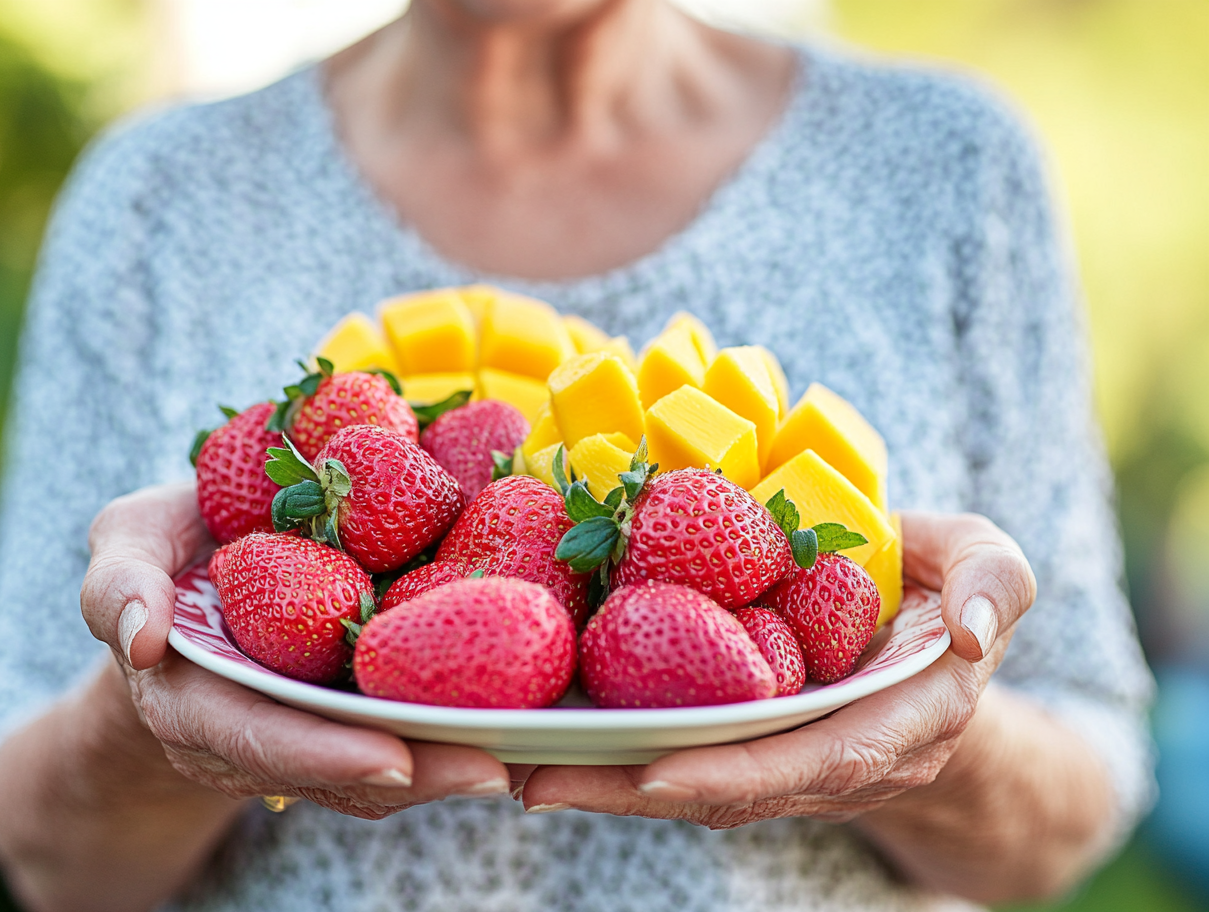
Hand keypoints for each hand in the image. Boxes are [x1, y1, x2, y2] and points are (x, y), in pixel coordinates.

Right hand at [80, 482, 509, 818]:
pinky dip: (455, 727)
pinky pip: (404, 725)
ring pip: (384, 765)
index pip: (258, 739)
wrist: (195, 582)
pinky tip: (519, 717)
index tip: (392, 760)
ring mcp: (313, 726)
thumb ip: (117, 583)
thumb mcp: (125, 546)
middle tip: (494, 767)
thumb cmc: (163, 560)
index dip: (321, 756)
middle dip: (416, 775)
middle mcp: (262, 732)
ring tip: (526, 752)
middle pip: (340, 771)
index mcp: (199, 702)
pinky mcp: (355, 706)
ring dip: (452, 763)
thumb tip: (142, 635)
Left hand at [516, 511, 1036, 826]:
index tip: (659, 774)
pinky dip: (613, 751)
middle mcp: (831, 755)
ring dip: (604, 782)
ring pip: (689, 782)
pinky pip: (677, 749)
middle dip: (633, 792)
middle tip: (536, 780)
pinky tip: (545, 733)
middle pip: (728, 789)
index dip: (740, 774)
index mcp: (893, 719)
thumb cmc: (946, 589)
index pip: (815, 760)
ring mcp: (782, 755)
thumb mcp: (988, 564)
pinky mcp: (741, 735)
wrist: (925, 637)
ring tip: (515, 763)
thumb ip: (996, 585)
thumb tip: (971, 634)